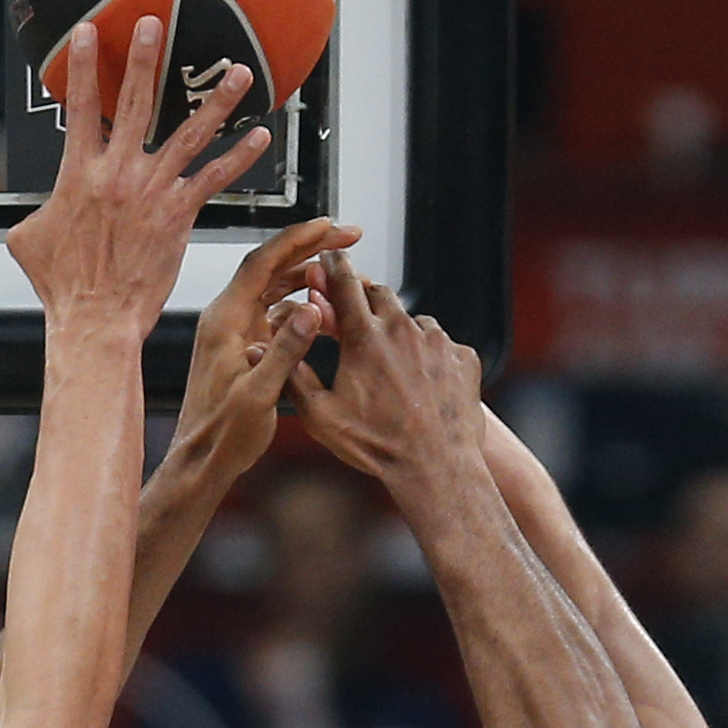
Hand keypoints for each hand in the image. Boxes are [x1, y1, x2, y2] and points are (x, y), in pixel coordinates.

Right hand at [4, 19, 272, 341]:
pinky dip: (239, 156)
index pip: (79, 107)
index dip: (81, 65)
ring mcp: (152, 191)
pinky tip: (259, 136)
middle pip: (133, 104)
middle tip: (154, 23)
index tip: (88, 31)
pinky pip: (215, 178)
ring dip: (216, 99)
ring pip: (189, 133)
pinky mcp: (179, 214)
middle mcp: (118, 173)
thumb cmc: (63, 285)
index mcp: (78, 174)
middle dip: (143, 59)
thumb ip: (35, 212)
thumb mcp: (27, 240)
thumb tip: (34, 211)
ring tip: (237, 70)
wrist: (95, 318)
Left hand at [163, 218, 353, 484]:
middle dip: (311, 249)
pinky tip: (328, 311)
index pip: (262, 263)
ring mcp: (236, 332)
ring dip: (310, 277)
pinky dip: (303, 307)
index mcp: (225, 321)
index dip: (296, 240)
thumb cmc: (222, 434)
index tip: (328, 225)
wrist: (202, 462)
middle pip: (272, 267)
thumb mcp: (259, 394)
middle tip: (349, 236)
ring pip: (277, 289)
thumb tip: (311, 310)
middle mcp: (228, 319)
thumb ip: (286, 351)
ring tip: (345, 271)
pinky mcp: (245, 347)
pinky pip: (277, 314)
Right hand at [283, 259, 482, 485]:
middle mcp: (403, 330)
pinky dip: (428, 354)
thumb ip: (294, 376)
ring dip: (398, 332)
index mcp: (364, 338)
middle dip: (364, 301)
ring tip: (391, 368)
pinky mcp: (462, 356)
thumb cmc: (379, 446)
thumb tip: (265, 351)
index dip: (333, 266)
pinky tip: (420, 382)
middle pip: (379, 294)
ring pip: (412, 320)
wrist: (435, 469)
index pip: (344, 282)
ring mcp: (437, 341)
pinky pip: (441, 344)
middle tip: (355, 323)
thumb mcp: (320, 416)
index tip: (329, 259)